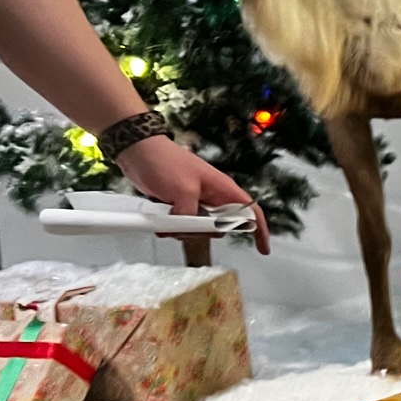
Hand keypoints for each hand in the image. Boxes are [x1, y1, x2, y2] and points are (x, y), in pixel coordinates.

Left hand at [116, 135, 271, 254]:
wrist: (138, 151)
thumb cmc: (165, 161)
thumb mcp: (182, 190)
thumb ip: (190, 215)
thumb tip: (188, 230)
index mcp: (222, 189)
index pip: (250, 211)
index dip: (259, 231)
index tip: (262, 249)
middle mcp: (213, 198)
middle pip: (221, 228)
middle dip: (205, 234)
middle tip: (187, 228)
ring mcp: (197, 202)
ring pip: (200, 229)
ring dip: (185, 232)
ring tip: (168, 223)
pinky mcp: (181, 206)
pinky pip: (183, 226)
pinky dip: (173, 229)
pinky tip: (162, 225)